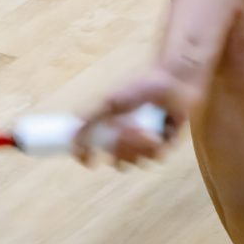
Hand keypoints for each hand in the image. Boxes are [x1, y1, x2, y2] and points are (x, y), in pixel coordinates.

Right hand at [75, 61, 202, 167]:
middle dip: (121, 148)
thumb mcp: (110, 101)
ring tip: (146, 129)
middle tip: (126, 130)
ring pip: (137, 161)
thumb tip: (71, 132)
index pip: (95, 150)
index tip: (90, 162)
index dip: (89, 157)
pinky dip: (156, 146)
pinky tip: (159, 131)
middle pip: (117, 161)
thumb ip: (90, 116)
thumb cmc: (141, 86)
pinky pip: (157, 158)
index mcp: (112, 129)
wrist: (172, 81)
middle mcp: (128, 139)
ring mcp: (147, 143)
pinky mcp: (166, 144)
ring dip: (139, 146)